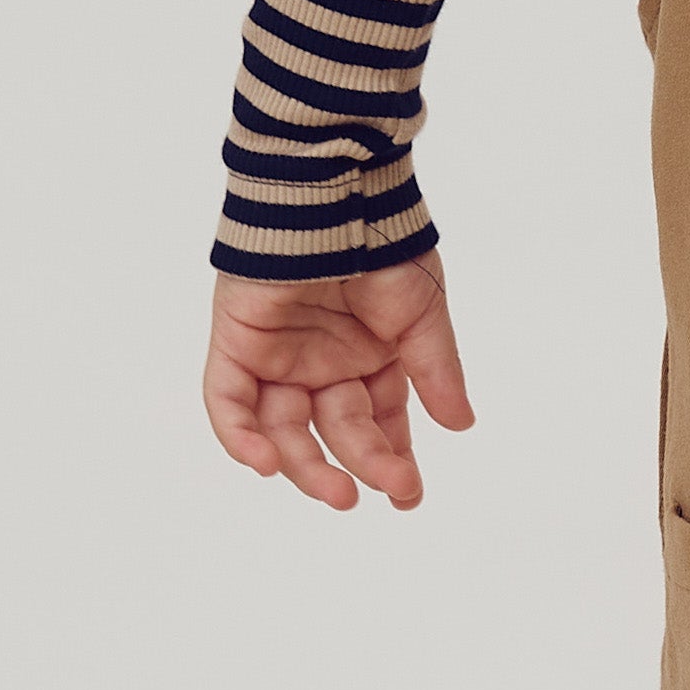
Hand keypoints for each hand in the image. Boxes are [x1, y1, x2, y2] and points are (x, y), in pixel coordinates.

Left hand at [201, 255, 475, 513]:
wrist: (335, 195)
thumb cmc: (382, 245)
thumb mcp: (422, 314)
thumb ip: (435, 370)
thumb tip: (461, 424)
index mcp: (367, 357)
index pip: (377, 423)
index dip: (392, 460)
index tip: (409, 494)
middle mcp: (321, 363)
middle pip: (336, 431)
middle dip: (363, 463)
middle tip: (390, 488)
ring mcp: (277, 357)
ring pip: (283, 429)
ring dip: (307, 467)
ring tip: (340, 493)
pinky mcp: (237, 344)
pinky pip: (228, 403)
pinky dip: (240, 438)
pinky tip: (267, 466)